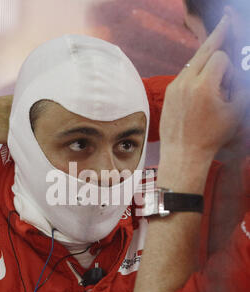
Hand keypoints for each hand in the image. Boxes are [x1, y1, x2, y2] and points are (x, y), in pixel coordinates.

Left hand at [160, 14, 249, 164]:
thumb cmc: (211, 137)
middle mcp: (186, 82)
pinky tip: (199, 86)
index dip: (228, 67)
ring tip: (213, 68)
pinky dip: (193, 74)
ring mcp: (174, 86)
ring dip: (204, 62)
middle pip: (203, 50)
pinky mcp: (168, 93)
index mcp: (204, 86)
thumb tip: (236, 74)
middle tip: (226, 20)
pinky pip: (183, 75)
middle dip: (217, 37)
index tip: (229, 84)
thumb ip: (240, 88)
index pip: (219, 57)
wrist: (183, 153)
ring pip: (192, 62)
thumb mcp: (235, 113)